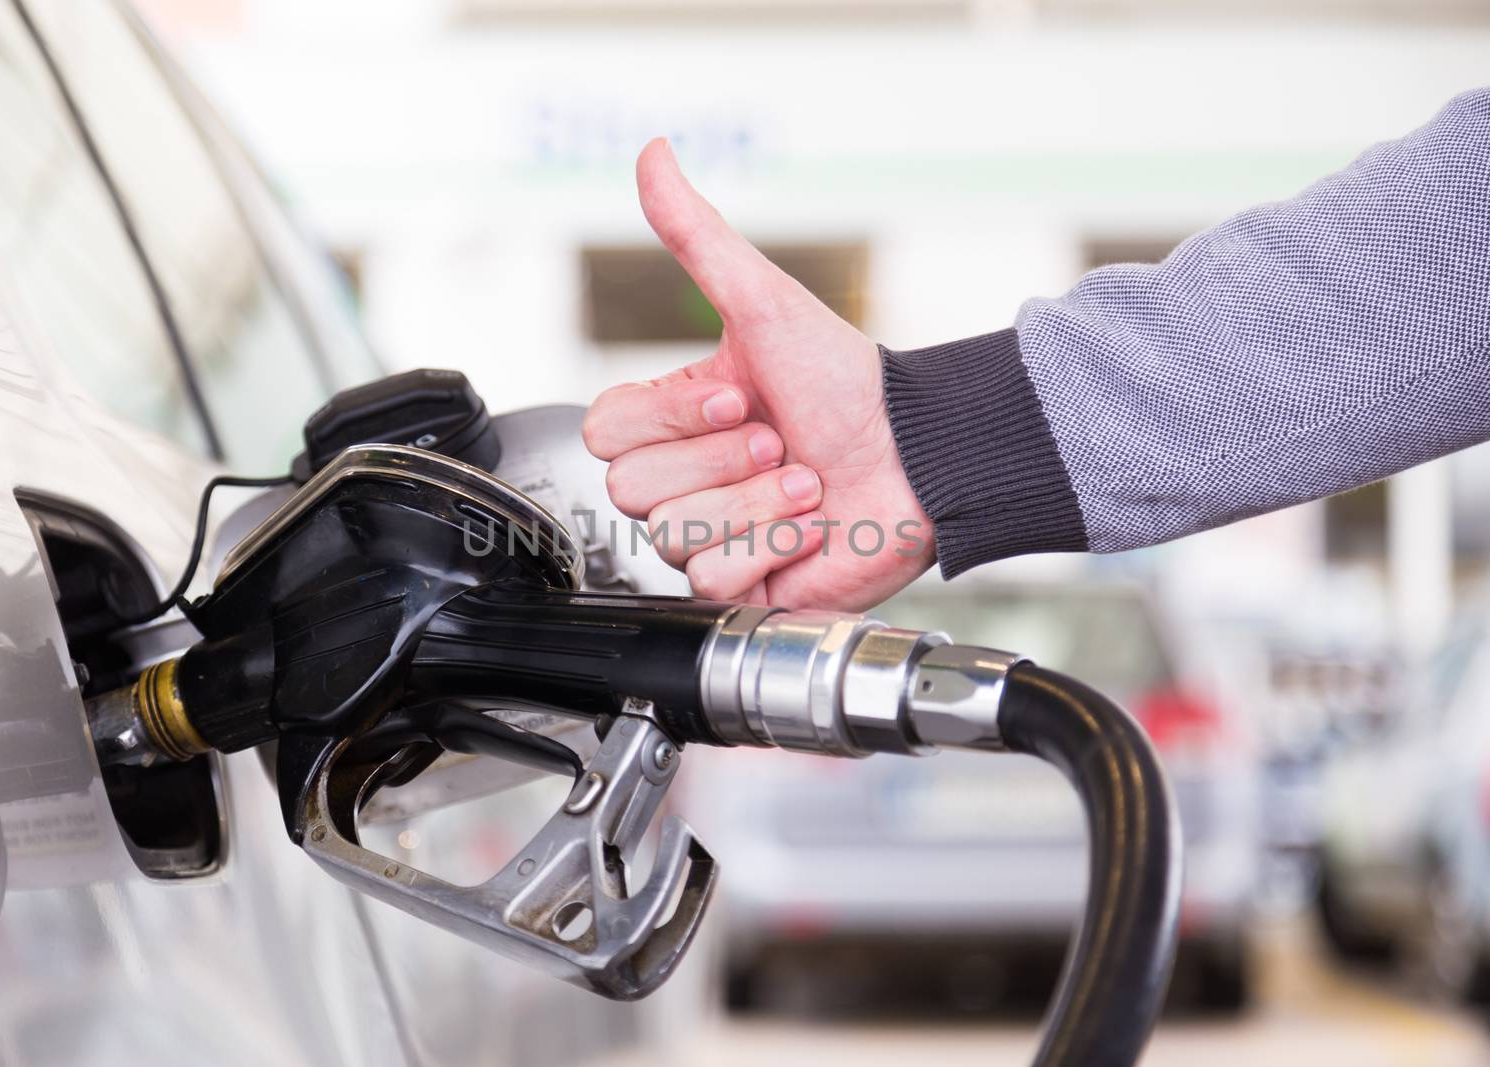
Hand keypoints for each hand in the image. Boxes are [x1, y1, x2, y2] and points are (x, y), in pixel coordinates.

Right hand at [582, 139, 934, 610]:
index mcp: (675, 420)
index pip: (605, 433)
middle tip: (780, 441)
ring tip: (806, 483)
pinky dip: (772, 549)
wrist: (919, 458)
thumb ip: (697, 235)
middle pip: (631, 489)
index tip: (738, 395)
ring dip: (755, 504)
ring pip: (672, 536)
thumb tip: (653, 154)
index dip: (672, 419)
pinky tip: (809, 529)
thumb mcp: (763, 303)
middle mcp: (684, 481)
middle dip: (720, 462)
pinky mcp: (741, 589)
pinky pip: (714, 579)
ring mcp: (709, 537)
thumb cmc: (847, 383)